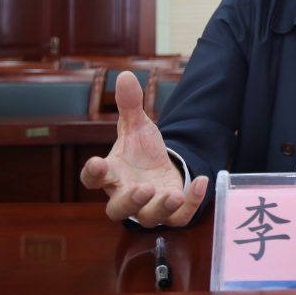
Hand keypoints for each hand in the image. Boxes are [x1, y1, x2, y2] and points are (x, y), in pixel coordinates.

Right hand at [80, 71, 207, 225]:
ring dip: (160, 208)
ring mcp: (149, 207)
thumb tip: (125, 76)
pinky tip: (202, 181)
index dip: (93, 174)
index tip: (97, 164)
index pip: (93, 179)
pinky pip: (180, 218)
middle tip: (143, 189)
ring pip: (149, 218)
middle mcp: (126, 195)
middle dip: (130, 201)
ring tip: (173, 195)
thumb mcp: (137, 126)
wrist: (161, 169)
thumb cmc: (141, 151)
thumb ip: (130, 105)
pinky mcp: (171, 213)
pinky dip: (192, 203)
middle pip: (118, 210)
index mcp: (112, 174)